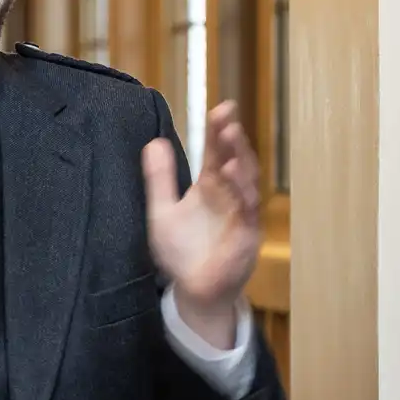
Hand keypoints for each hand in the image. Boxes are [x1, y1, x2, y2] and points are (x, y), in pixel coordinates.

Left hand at [142, 101, 260, 348]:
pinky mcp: (245, 236)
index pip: (216, 153)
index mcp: (211, 188)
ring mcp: (241, 215)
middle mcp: (229, 196)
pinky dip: (241, 192)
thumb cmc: (182, 252)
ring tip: (230, 138)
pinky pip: (246, 211)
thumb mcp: (162, 211)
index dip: (217, 132)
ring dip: (239, 159)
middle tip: (226, 116)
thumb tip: (153, 142)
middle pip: (234, 161)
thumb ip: (158, 179)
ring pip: (245, 182)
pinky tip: (232, 175)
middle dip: (231, 139)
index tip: (218, 108)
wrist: (193, 290)